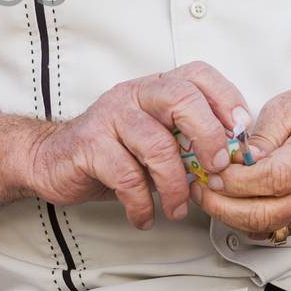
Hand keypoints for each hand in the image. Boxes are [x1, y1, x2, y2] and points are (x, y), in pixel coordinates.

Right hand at [25, 61, 250, 229]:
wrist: (50, 159)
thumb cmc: (112, 152)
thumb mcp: (156, 141)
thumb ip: (189, 143)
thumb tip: (235, 162)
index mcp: (155, 88)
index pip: (198, 74)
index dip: (227, 99)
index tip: (239, 136)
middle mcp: (134, 94)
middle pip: (180, 97)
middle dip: (208, 136)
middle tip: (217, 170)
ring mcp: (109, 117)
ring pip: (156, 143)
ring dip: (175, 185)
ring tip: (177, 208)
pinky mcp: (89, 145)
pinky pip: (126, 176)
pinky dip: (141, 204)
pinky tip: (144, 216)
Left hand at [190, 89, 290, 238]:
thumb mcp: (289, 105)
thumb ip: (262, 132)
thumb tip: (240, 158)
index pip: (273, 178)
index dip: (237, 181)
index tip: (212, 172)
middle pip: (268, 213)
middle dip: (224, 206)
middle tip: (200, 188)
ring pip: (268, 228)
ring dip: (231, 217)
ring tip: (209, 196)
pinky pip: (275, 232)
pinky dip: (247, 223)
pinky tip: (231, 204)